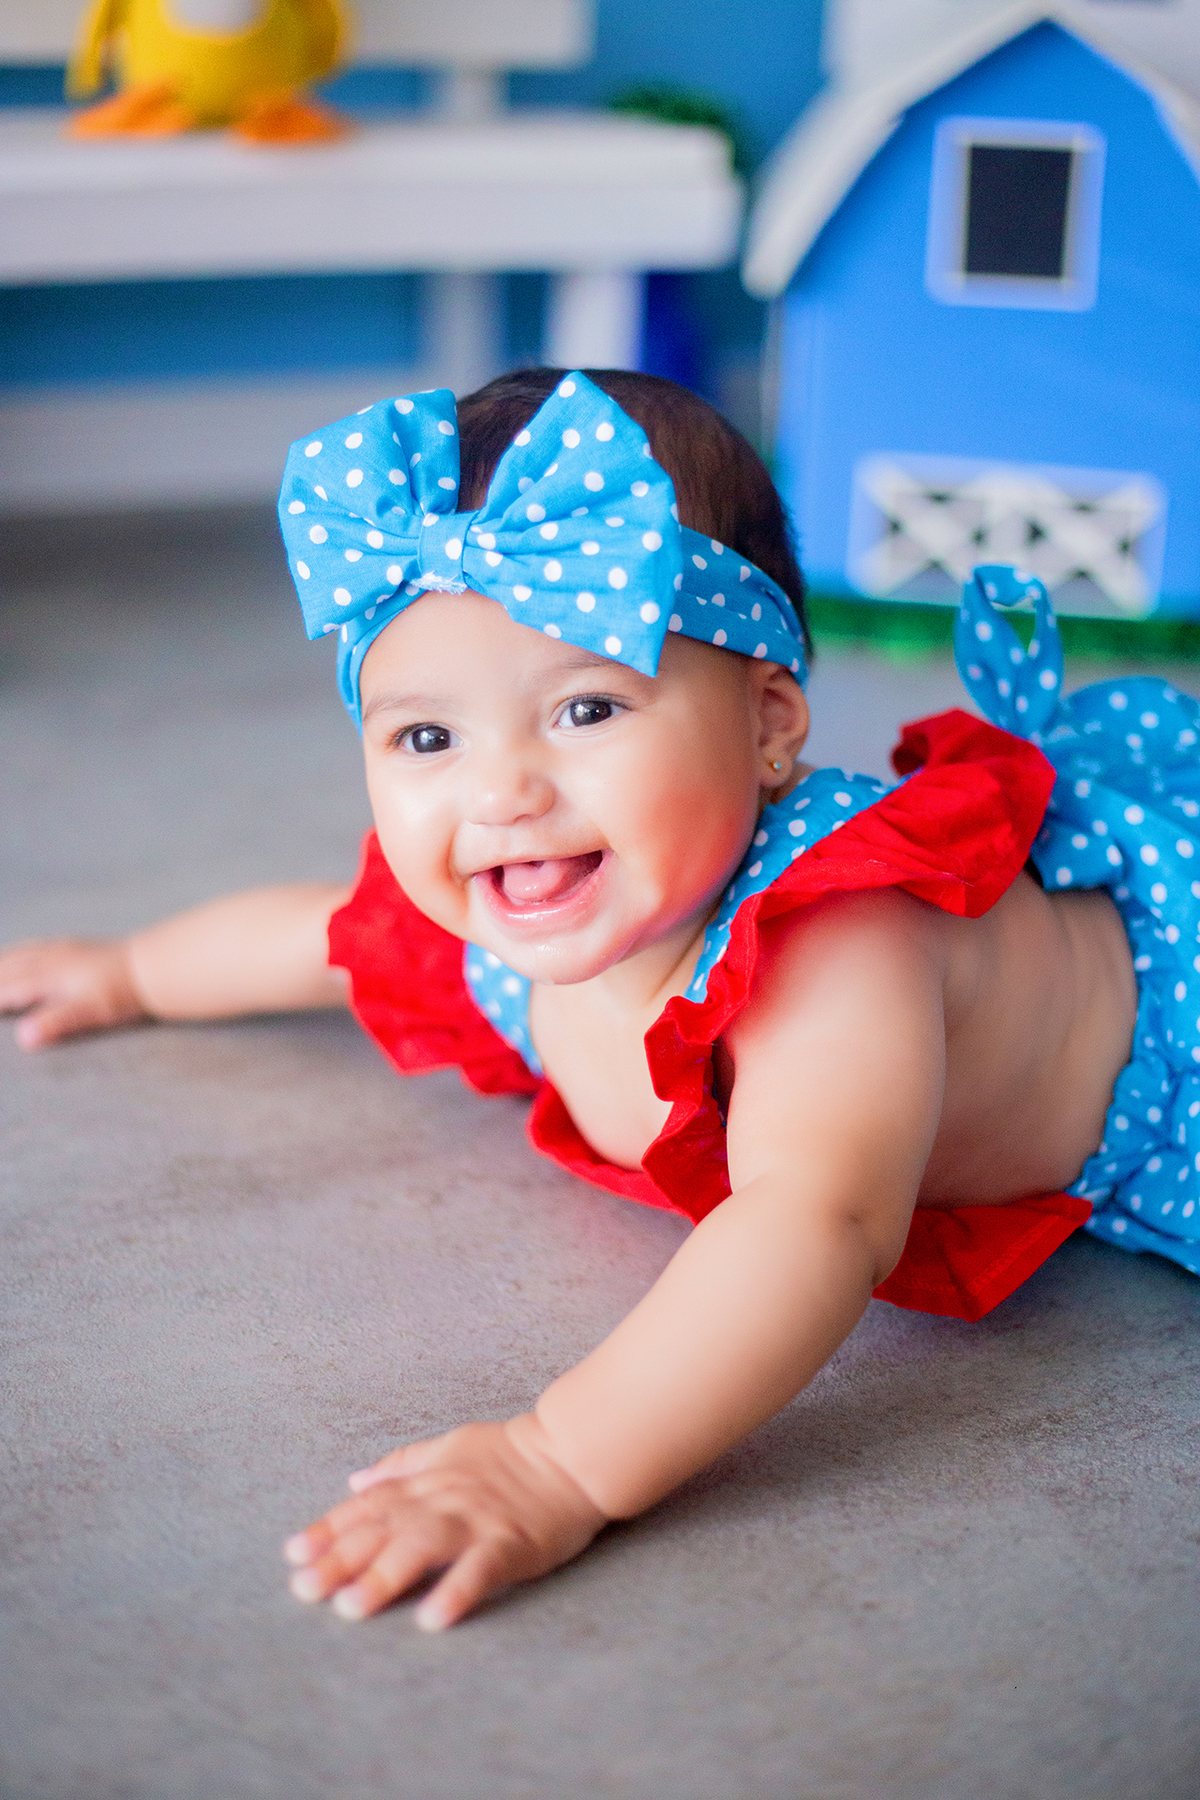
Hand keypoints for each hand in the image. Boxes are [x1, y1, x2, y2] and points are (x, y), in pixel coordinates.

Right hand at [0, 936, 147, 1048]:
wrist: (155, 965)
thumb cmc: (123, 992)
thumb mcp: (90, 1012)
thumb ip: (57, 1023)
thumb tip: (24, 1038)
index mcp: (46, 977)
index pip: (2, 992)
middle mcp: (48, 959)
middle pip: (4, 970)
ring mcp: (60, 950)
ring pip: (16, 956)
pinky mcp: (74, 947)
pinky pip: (33, 948)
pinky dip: (16, 954)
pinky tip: (22, 956)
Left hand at [283, 1415, 607, 1629]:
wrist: (572, 1452)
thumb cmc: (510, 1452)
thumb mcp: (449, 1446)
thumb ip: (403, 1465)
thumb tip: (356, 1480)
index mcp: (426, 1482)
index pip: (367, 1506)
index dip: (329, 1530)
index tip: (294, 1555)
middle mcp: (441, 1501)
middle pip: (383, 1529)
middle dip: (341, 1560)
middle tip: (304, 1591)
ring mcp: (475, 1522)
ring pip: (420, 1548)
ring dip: (383, 1577)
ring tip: (350, 1609)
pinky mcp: (510, 1543)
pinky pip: (479, 1569)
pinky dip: (455, 1592)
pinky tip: (432, 1619)